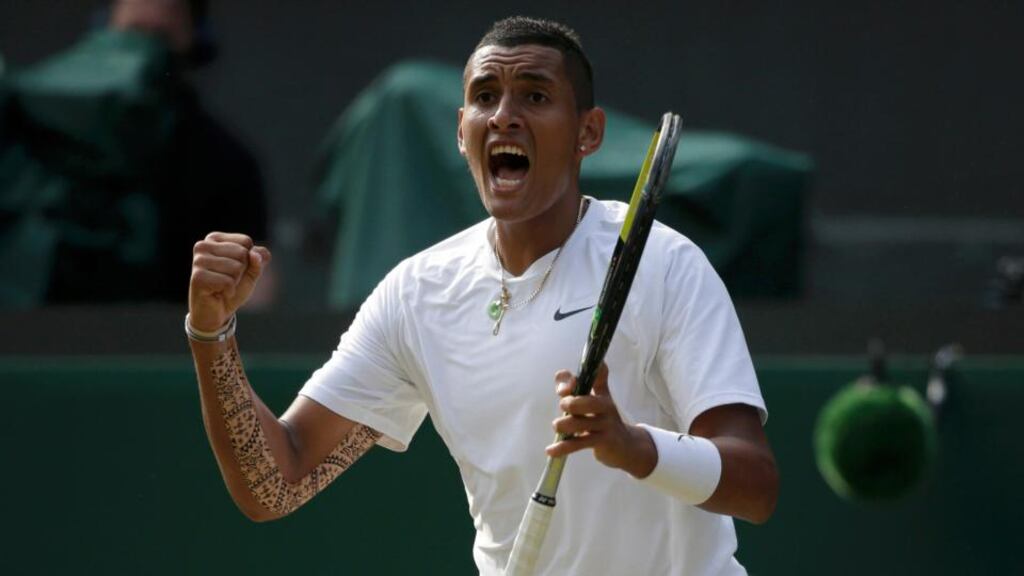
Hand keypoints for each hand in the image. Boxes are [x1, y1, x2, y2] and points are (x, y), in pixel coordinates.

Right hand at [189, 232, 271, 331]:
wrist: (217, 313)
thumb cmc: (233, 288)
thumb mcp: (251, 271)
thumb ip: (258, 260)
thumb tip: (255, 254)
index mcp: (215, 239)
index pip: (246, 242)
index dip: (248, 260)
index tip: (234, 270)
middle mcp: (203, 246)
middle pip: (242, 253)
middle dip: (241, 272)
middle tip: (227, 281)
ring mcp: (198, 261)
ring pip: (236, 268)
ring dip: (234, 282)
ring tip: (222, 287)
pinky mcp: (197, 277)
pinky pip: (228, 282)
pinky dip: (229, 291)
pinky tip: (218, 293)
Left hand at [547, 363, 656, 478]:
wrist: (625, 445)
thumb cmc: (604, 419)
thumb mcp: (596, 400)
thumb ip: (576, 387)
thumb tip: (561, 378)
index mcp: (602, 394)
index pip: (594, 378)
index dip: (578, 379)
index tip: (566, 385)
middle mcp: (605, 407)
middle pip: (590, 402)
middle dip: (573, 403)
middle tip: (563, 405)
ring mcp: (605, 425)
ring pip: (583, 424)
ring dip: (566, 424)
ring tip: (556, 426)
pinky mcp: (602, 442)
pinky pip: (579, 444)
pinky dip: (563, 448)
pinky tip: (550, 450)